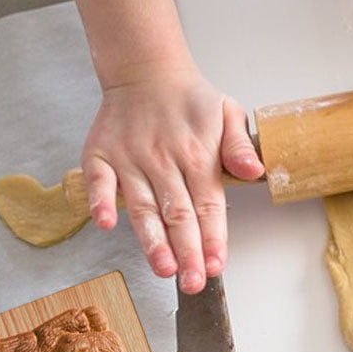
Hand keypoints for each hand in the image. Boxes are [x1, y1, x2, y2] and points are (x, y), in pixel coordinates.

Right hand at [82, 65, 264, 293]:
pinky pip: (98, 181)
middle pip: (177, 214)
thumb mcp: (228, 112)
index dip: (212, 238)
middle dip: (186, 252)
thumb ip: (240, 145)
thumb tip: (254, 171)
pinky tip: (107, 223)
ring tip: (163, 267)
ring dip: (152, 238)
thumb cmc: (190, 100)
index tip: (216, 265)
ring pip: (143, 206)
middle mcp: (163, 160)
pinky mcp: (101, 155)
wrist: (146, 69)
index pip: (208, 206)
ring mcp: (130, 159)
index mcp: (197, 155)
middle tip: (192, 282)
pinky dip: (100, 201)